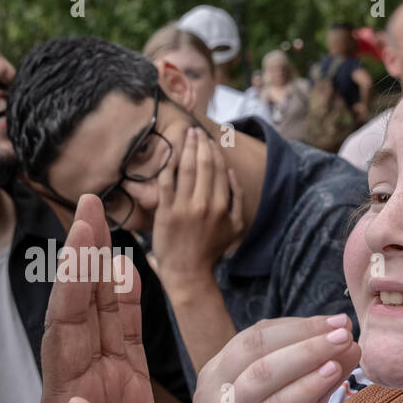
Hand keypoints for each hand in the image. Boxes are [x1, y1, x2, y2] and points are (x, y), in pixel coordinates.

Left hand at [25, 194, 159, 402]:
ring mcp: (104, 387)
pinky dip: (128, 307)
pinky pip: (127, 342)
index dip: (75, 279)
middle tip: (90, 202)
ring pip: (103, 317)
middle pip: (82, 306)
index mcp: (64, 398)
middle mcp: (81, 381)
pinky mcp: (127, 399)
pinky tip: (130, 275)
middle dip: (84, 256)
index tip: (81, 233)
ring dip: (103, 272)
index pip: (67, 325)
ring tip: (107, 225)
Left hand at [150, 127, 242, 289]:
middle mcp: (205, 203)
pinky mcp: (166, 212)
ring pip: (187, 169)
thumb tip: (231, 174)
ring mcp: (184, 207)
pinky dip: (168, 166)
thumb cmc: (211, 250)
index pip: (219, 170)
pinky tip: (169, 154)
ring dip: (186, 148)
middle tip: (194, 130)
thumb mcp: (235, 227)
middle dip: (200, 144)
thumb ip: (237, 199)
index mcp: (222, 205)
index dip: (214, 152)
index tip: (209, 141)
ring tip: (185, 135)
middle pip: (204, 165)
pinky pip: (166, 183)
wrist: (188, 272)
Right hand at [192, 314, 359, 402]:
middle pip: (256, 348)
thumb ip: (316, 375)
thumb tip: (350, 340)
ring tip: (343, 343)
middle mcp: (213, 395)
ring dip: (307, 354)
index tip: (336, 320)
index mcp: (218, 376)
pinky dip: (306, 386)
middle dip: (303, 333)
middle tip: (342, 326)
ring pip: (263, 374)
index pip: (255, 336)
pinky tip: (332, 373)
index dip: (297, 324)